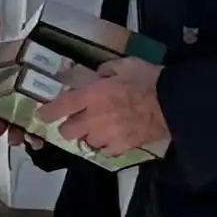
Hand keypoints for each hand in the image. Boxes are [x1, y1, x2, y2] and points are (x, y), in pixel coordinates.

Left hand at [39, 57, 171, 158]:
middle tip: (77, 121)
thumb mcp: (124, 65)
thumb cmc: (149, 80)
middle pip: (67, 131)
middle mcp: (94, 118)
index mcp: (92, 95)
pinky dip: (107, 146)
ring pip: (86, 142)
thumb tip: (95, 76)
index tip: (42, 114)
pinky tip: (114, 138)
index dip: (48, 112)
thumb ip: (104, 71)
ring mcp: (107, 135)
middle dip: (69, 126)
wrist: (174, 103)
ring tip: (100, 129)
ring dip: (89, 136)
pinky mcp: (122, 147)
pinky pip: (106, 150)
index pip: (60, 107)